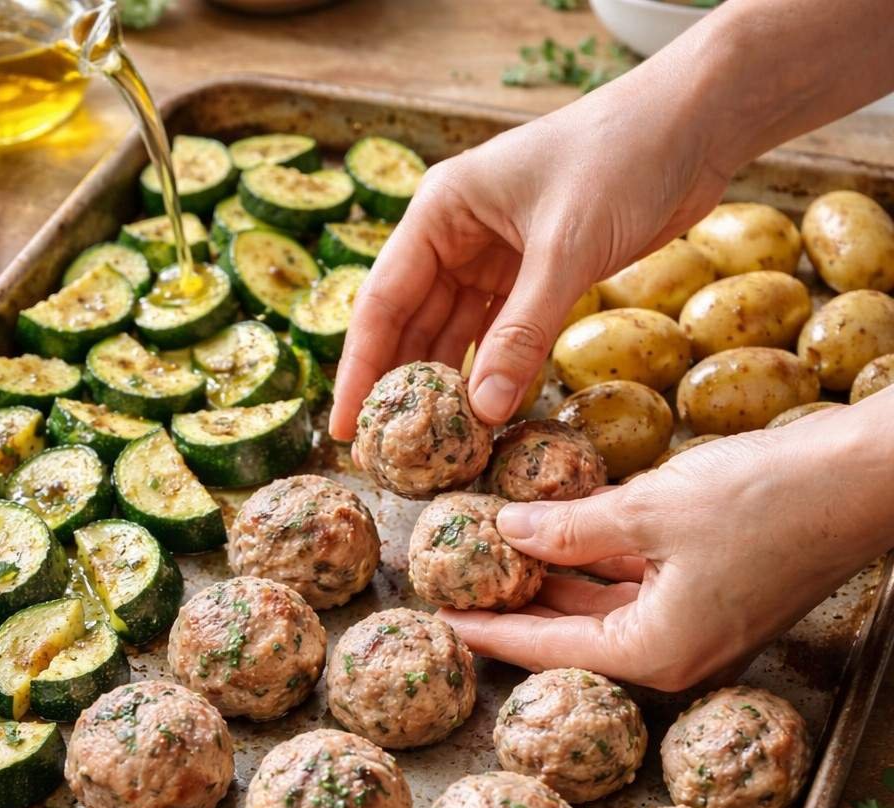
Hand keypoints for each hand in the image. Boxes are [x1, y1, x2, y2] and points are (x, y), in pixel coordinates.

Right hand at [329, 0, 893, 441]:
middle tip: (389, 450)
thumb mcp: (566, 248)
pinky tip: (485, 411)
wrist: (695, 124)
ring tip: (434, 443)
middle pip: (412, 324)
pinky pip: (501, 333)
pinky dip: (494, 370)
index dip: (360, 369)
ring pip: (456, 334)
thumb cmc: (622, 157)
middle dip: (401, 385)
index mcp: (441, 212)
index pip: (383, 302)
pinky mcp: (535, 274)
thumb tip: (485, 411)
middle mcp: (457, 236)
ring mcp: (496, 257)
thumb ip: (523, 332)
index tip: (345, 427)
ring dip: (449, 385)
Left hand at [438, 405, 893, 690]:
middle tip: (463, 586)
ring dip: (554, 576)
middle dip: (518, 604)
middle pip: (573, 632)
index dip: (491, 632)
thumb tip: (511, 531)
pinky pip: (636, 579)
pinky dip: (596, 556)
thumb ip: (570, 529)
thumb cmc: (765, 501)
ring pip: (603, 603)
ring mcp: (697, 620)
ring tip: (499, 554)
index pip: (549, 648)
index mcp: (656, 652)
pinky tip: (560, 527)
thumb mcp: (648, 513)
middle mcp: (675, 650)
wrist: (863, 476)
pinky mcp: (711, 587)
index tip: (445, 623)